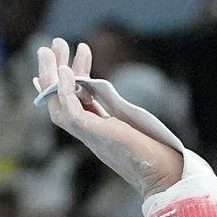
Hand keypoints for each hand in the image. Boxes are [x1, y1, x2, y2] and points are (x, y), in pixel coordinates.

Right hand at [33, 39, 184, 197]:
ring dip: (51, 75)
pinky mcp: (95, 135)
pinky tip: (65, 71)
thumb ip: (112, 106)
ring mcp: (89, 135)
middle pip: (59, 100)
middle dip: (54, 70)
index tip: (71, 56)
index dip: (67, 80)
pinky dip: (64, 92)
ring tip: (56, 46)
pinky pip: (71, 112)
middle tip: (56, 42)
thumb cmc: (155, 152)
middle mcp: (88, 133)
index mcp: (96, 130)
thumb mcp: (128, 121)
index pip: (73, 102)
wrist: (165, 174)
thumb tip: (101, 86)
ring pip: (56, 104)